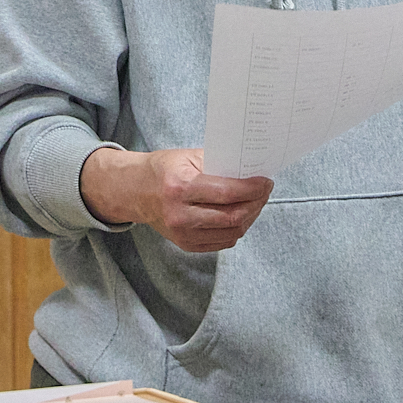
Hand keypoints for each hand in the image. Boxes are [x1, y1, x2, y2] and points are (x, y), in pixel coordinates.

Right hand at [79, 147, 272, 252]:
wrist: (136, 191)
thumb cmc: (164, 170)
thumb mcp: (188, 157)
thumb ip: (218, 164)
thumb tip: (251, 171)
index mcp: (180, 188)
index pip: (227, 193)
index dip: (253, 189)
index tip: (266, 182)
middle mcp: (180, 215)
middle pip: (233, 217)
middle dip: (256, 203)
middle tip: (264, 191)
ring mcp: (182, 234)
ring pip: (232, 232)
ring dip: (250, 217)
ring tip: (256, 202)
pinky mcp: (186, 245)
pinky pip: (223, 242)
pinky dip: (237, 229)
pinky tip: (241, 215)